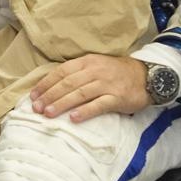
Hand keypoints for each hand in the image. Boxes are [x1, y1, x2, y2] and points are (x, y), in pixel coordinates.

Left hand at [30, 55, 150, 123]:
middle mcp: (95, 71)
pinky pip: (99, 105)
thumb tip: (52, 87)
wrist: (146, 76)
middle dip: (50, 96)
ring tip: (48, 114)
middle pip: (68, 83)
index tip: (34, 95)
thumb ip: (77, 73)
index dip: (46, 84)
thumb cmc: (116, 73)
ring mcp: (107, 84)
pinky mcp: (117, 98)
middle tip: (36, 108)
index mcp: (87, 62)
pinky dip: (85, 111)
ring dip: (62, 104)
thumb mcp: (96, 66)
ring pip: (80, 94)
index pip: (62, 72)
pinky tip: (73, 118)